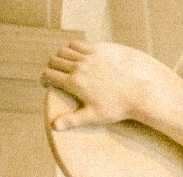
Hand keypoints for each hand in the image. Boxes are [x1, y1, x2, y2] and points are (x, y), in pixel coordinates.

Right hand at [45, 41, 182, 130]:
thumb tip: (54, 126)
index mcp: (75, 83)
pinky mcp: (99, 51)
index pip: (48, 75)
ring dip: (60, 57)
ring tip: (64, 66)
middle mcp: (79, 67)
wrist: (138, 95)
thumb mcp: (94, 116)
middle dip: (51, 68)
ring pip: (63, 51)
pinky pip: (77, 45)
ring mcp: (89, 57)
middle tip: (55, 75)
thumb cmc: (117, 109)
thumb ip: (73, 120)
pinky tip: (77, 57)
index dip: (44, 79)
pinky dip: (73, 49)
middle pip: (53, 61)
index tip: (47, 84)